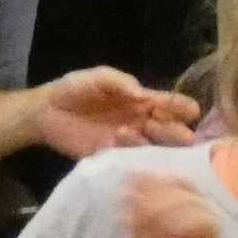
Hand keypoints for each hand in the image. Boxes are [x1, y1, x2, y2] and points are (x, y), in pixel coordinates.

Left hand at [35, 66, 195, 159]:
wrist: (44, 111)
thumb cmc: (74, 89)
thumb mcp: (98, 77)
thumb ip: (120, 82)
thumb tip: (141, 94)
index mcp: (141, 101)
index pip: (168, 105)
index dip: (181, 107)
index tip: (193, 112)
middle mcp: (139, 123)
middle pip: (166, 130)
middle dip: (174, 132)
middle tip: (177, 134)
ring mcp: (125, 142)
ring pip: (150, 147)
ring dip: (150, 142)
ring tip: (133, 131)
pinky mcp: (109, 157)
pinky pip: (128, 160)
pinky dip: (131, 157)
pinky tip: (126, 150)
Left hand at [121, 166, 224, 237]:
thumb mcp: (138, 233)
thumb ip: (138, 205)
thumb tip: (130, 176)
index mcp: (190, 209)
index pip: (184, 184)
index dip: (164, 184)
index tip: (139, 191)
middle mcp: (206, 221)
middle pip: (195, 200)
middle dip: (167, 204)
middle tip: (143, 216)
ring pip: (209, 222)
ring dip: (182, 223)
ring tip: (160, 235)